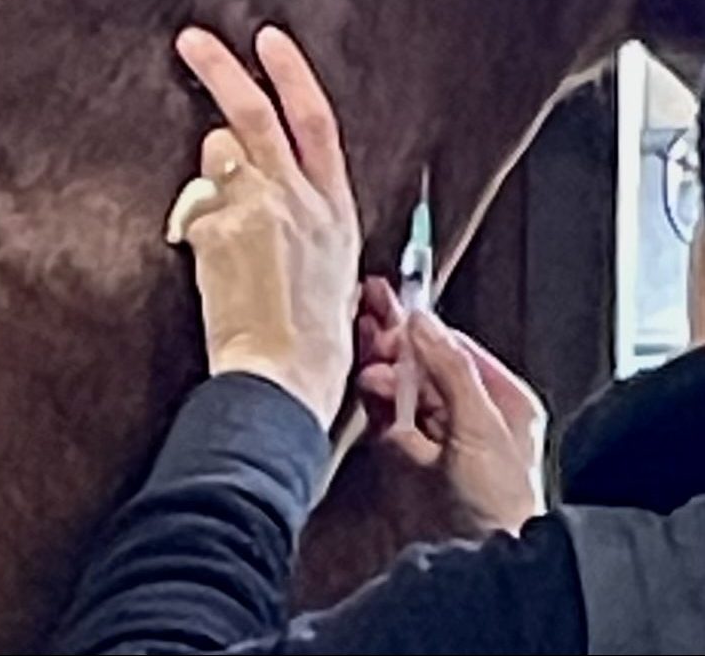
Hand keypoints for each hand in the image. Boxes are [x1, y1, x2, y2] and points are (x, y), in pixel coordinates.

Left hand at [168, 25, 360, 428]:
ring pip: (217, 158)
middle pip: (256, 112)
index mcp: (335, 207)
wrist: (285, 375)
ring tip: (221, 226)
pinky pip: (196, 210)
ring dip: (209, 174)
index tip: (269, 42)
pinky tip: (213, 266)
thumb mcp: (328, 267)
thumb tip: (250, 180)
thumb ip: (296, 214)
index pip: (315, 120)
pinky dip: (197, 225)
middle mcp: (300, 198)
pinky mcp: (221, 229)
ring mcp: (259, 209)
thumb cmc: (310, 337)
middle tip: (192, 40)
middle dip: (222, 68)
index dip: (292, 75)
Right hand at [356, 278, 546, 533]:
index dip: (422, 327)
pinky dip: (374, 395)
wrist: (477, 562)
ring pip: (401, 385)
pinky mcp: (406, 458)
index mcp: (502, 401)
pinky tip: (367, 381)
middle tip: (370, 319)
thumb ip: (450, 369)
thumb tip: (424, 323)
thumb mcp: (480, 425)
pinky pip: (386, 414)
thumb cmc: (500, 505)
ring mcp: (435, 435)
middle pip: (424, 363)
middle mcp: (469, 414)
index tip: (394, 306)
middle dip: (396, 342)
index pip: (455, 347)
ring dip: (382, 367)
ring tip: (369, 358)